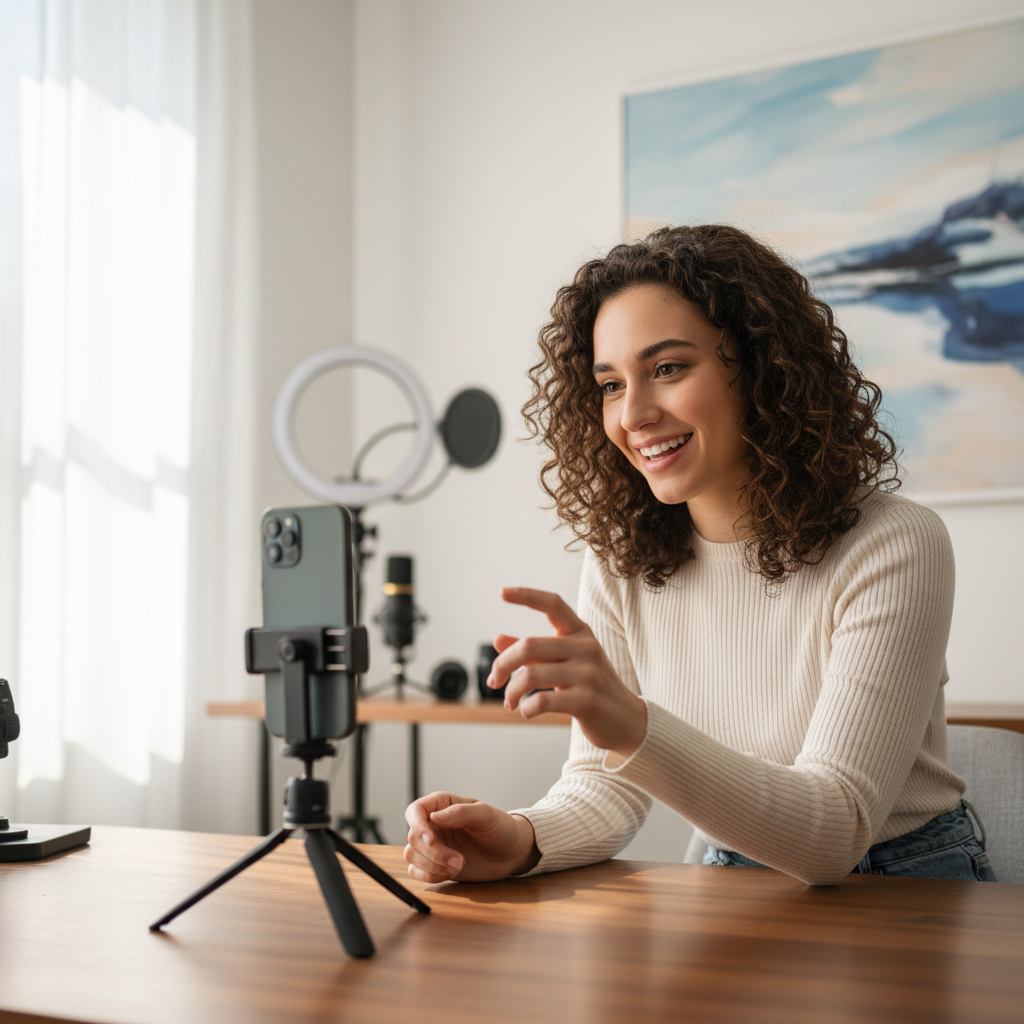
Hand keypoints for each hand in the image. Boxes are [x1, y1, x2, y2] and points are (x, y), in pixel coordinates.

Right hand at [404, 792, 539, 882]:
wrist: (510, 853)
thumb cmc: (500, 827)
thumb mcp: (485, 815)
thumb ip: (460, 813)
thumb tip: (434, 817)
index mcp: (441, 805)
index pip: (415, 811)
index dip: (418, 826)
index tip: (432, 841)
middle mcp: (433, 825)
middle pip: (413, 838)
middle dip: (434, 853)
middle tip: (460, 860)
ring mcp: (433, 846)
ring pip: (412, 856)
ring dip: (433, 866)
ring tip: (459, 866)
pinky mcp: (435, 865)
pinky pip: (417, 872)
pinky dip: (430, 876)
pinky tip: (450, 873)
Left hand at [489, 587, 646, 758]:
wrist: (627, 720)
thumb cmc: (590, 687)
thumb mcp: (564, 663)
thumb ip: (533, 652)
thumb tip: (497, 639)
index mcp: (580, 632)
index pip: (553, 604)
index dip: (527, 595)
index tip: (502, 592)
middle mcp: (586, 648)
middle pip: (528, 646)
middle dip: (502, 665)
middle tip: (494, 681)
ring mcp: (588, 674)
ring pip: (530, 676)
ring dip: (512, 692)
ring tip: (510, 702)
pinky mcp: (587, 701)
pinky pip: (542, 701)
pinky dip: (526, 708)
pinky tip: (527, 711)